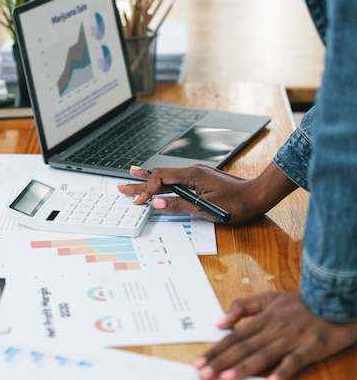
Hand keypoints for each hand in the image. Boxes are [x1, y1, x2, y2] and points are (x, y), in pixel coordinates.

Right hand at [117, 163, 297, 223]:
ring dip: (150, 181)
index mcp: (192, 174)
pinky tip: (158, 182)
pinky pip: (177, 180)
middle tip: (122, 185)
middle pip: (161, 175)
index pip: (161, 178)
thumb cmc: (237, 203)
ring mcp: (197, 175)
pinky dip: (163, 182)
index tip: (139, 202)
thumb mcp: (206, 208)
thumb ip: (179, 205)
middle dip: (141, 182)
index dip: (147, 190)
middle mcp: (193, 171)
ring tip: (133, 177)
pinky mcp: (201, 180)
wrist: (257, 196)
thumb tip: (157, 203)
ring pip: (168, 177)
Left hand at [194, 291, 356, 379]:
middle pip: (244, 347)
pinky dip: (283, 371)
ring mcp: (292, 339)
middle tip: (204, 376)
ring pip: (264, 355)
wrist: (333, 301)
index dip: (216, 350)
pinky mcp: (311, 348)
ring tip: (227, 379)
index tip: (199, 363)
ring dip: (245, 367)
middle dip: (222, 362)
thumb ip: (243, 306)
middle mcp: (274, 329)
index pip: (234, 337)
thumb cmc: (300, 304)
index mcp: (263, 318)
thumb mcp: (269, 297)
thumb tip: (220, 322)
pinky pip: (295, 361)